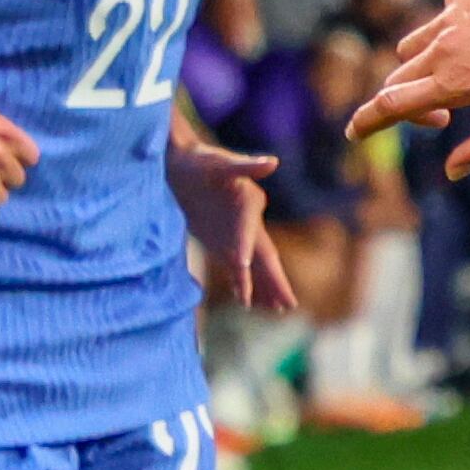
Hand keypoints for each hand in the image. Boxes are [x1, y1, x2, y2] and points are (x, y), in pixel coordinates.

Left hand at [169, 138, 295, 312]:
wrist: (180, 162)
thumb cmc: (199, 159)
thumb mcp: (218, 161)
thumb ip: (246, 165)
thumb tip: (272, 161)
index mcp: (249, 204)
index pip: (249, 231)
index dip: (245, 247)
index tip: (241, 267)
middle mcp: (247, 223)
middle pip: (264, 257)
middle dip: (275, 281)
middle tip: (289, 305)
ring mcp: (235, 234)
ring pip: (253, 266)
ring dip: (263, 287)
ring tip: (277, 310)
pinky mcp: (219, 241)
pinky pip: (234, 267)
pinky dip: (241, 283)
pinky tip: (245, 300)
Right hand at [354, 0, 469, 170]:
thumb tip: (451, 172)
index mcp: (455, 82)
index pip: (392, 105)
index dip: (367, 122)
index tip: (353, 132)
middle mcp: (443, 47)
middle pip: (396, 81)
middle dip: (406, 105)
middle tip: (444, 118)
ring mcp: (449, 18)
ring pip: (411, 49)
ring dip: (421, 70)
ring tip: (462, 79)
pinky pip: (437, 21)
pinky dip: (446, 37)